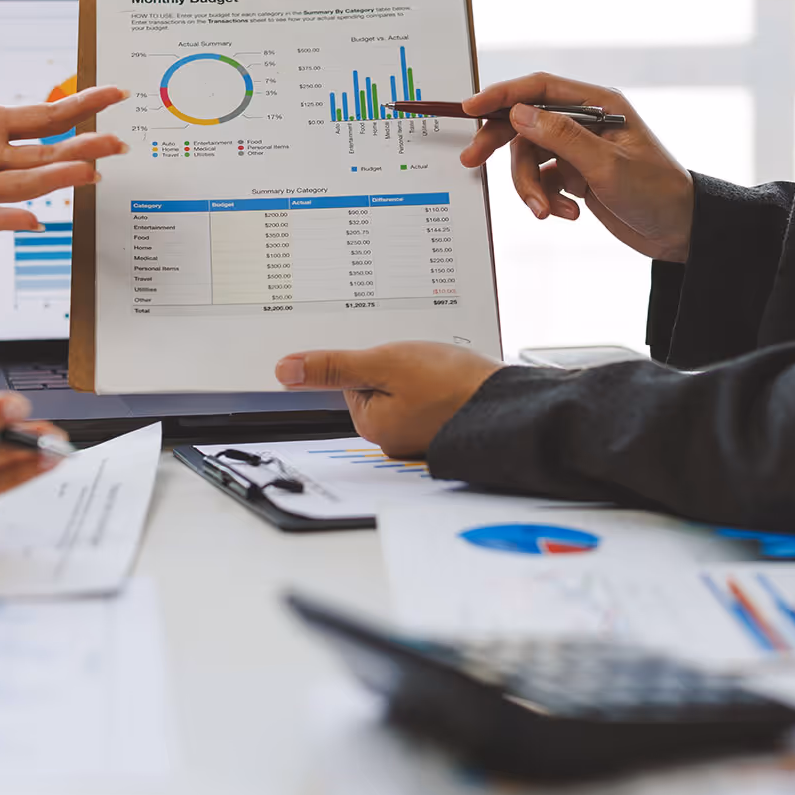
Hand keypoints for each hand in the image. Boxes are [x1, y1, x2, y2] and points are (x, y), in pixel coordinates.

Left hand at [0, 0, 128, 260]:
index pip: (44, 116)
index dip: (81, 104)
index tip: (115, 92)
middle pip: (44, 153)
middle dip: (82, 148)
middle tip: (117, 143)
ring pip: (22, 183)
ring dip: (54, 180)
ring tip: (88, 173)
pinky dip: (6, 218)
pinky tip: (33, 221)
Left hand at [275, 342, 501, 457]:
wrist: (509, 402)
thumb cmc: (453, 385)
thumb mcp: (384, 364)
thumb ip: (333, 367)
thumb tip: (285, 370)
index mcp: (372, 424)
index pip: (351, 382)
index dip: (371, 360)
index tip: (393, 358)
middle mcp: (392, 437)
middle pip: (377, 386)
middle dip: (395, 366)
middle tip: (421, 363)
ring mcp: (419, 434)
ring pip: (403, 389)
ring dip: (418, 373)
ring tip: (439, 371)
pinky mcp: (442, 426)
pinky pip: (426, 398)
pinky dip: (436, 384)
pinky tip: (450, 380)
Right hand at [458, 72, 695, 262]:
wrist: (679, 231)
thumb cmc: (656, 192)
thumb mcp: (606, 166)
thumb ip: (561, 137)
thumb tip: (520, 113)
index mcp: (598, 105)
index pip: (539, 88)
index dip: (502, 95)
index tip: (471, 108)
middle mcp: (585, 122)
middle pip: (526, 123)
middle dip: (501, 145)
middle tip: (472, 161)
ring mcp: (579, 150)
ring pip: (530, 159)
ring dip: (532, 188)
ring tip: (547, 211)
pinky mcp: (575, 176)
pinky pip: (543, 182)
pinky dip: (548, 200)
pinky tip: (570, 214)